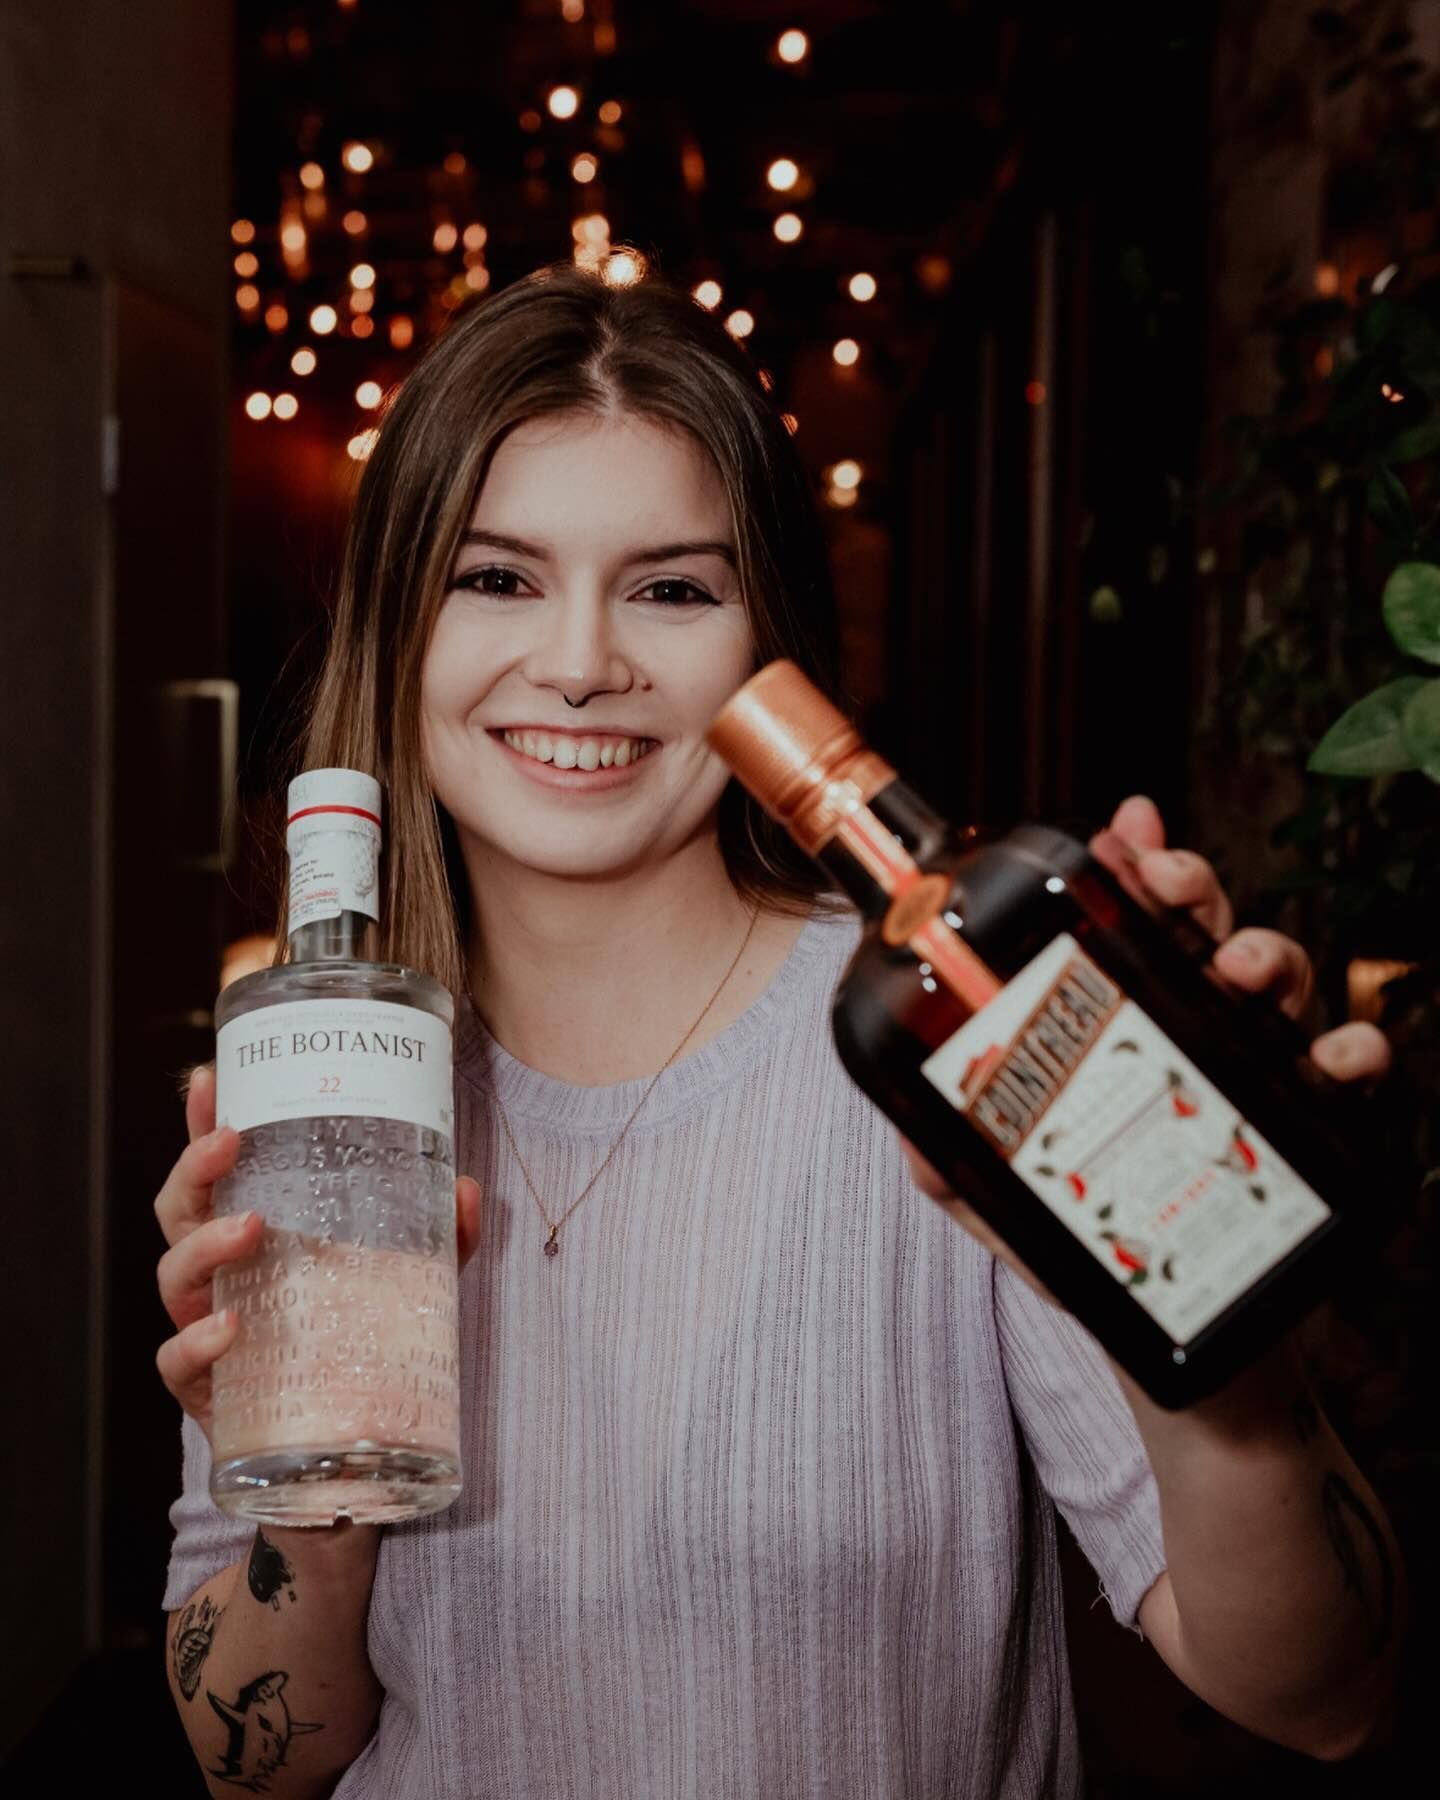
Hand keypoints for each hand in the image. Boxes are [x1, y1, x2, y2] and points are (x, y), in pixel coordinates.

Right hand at [154, 1063, 482, 1439]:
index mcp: (256, 1236)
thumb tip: (466, 1187)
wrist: (343, 1455)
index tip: (212, 1080)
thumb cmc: (359, 1345)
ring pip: (173, 1275)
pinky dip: (197, 1341)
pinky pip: (177, 1361)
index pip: (218, 1171)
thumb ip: (443, 1237)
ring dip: (205, 1243)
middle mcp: (221, 1276)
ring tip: (250, 1225)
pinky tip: (229, 1326)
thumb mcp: (412, 1282)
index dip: (205, 1123)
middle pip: (179, 1210)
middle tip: (230, 1141)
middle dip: (194, 1169)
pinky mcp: (207, 1391)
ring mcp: (206, 1328)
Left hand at [902, 794, 1390, 1302]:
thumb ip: (952, 1164)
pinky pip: (1344, 1078)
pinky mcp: (1303, 1132)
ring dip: (1266, 955)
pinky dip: (1352, 1054)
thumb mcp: (1000, 1199)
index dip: (1128, 867)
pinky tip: (1337, 1057)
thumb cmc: (1088, 1249)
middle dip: (1190, 886)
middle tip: (1168, 884)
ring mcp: (1249, 1073)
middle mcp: (1189, 1029)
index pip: (1124, 924)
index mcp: (1120, 1021)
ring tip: (1236, 970)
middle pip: (1200, 928)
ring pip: (1276, 979)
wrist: (1170, 1349)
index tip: (1120, 832)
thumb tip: (908, 1138)